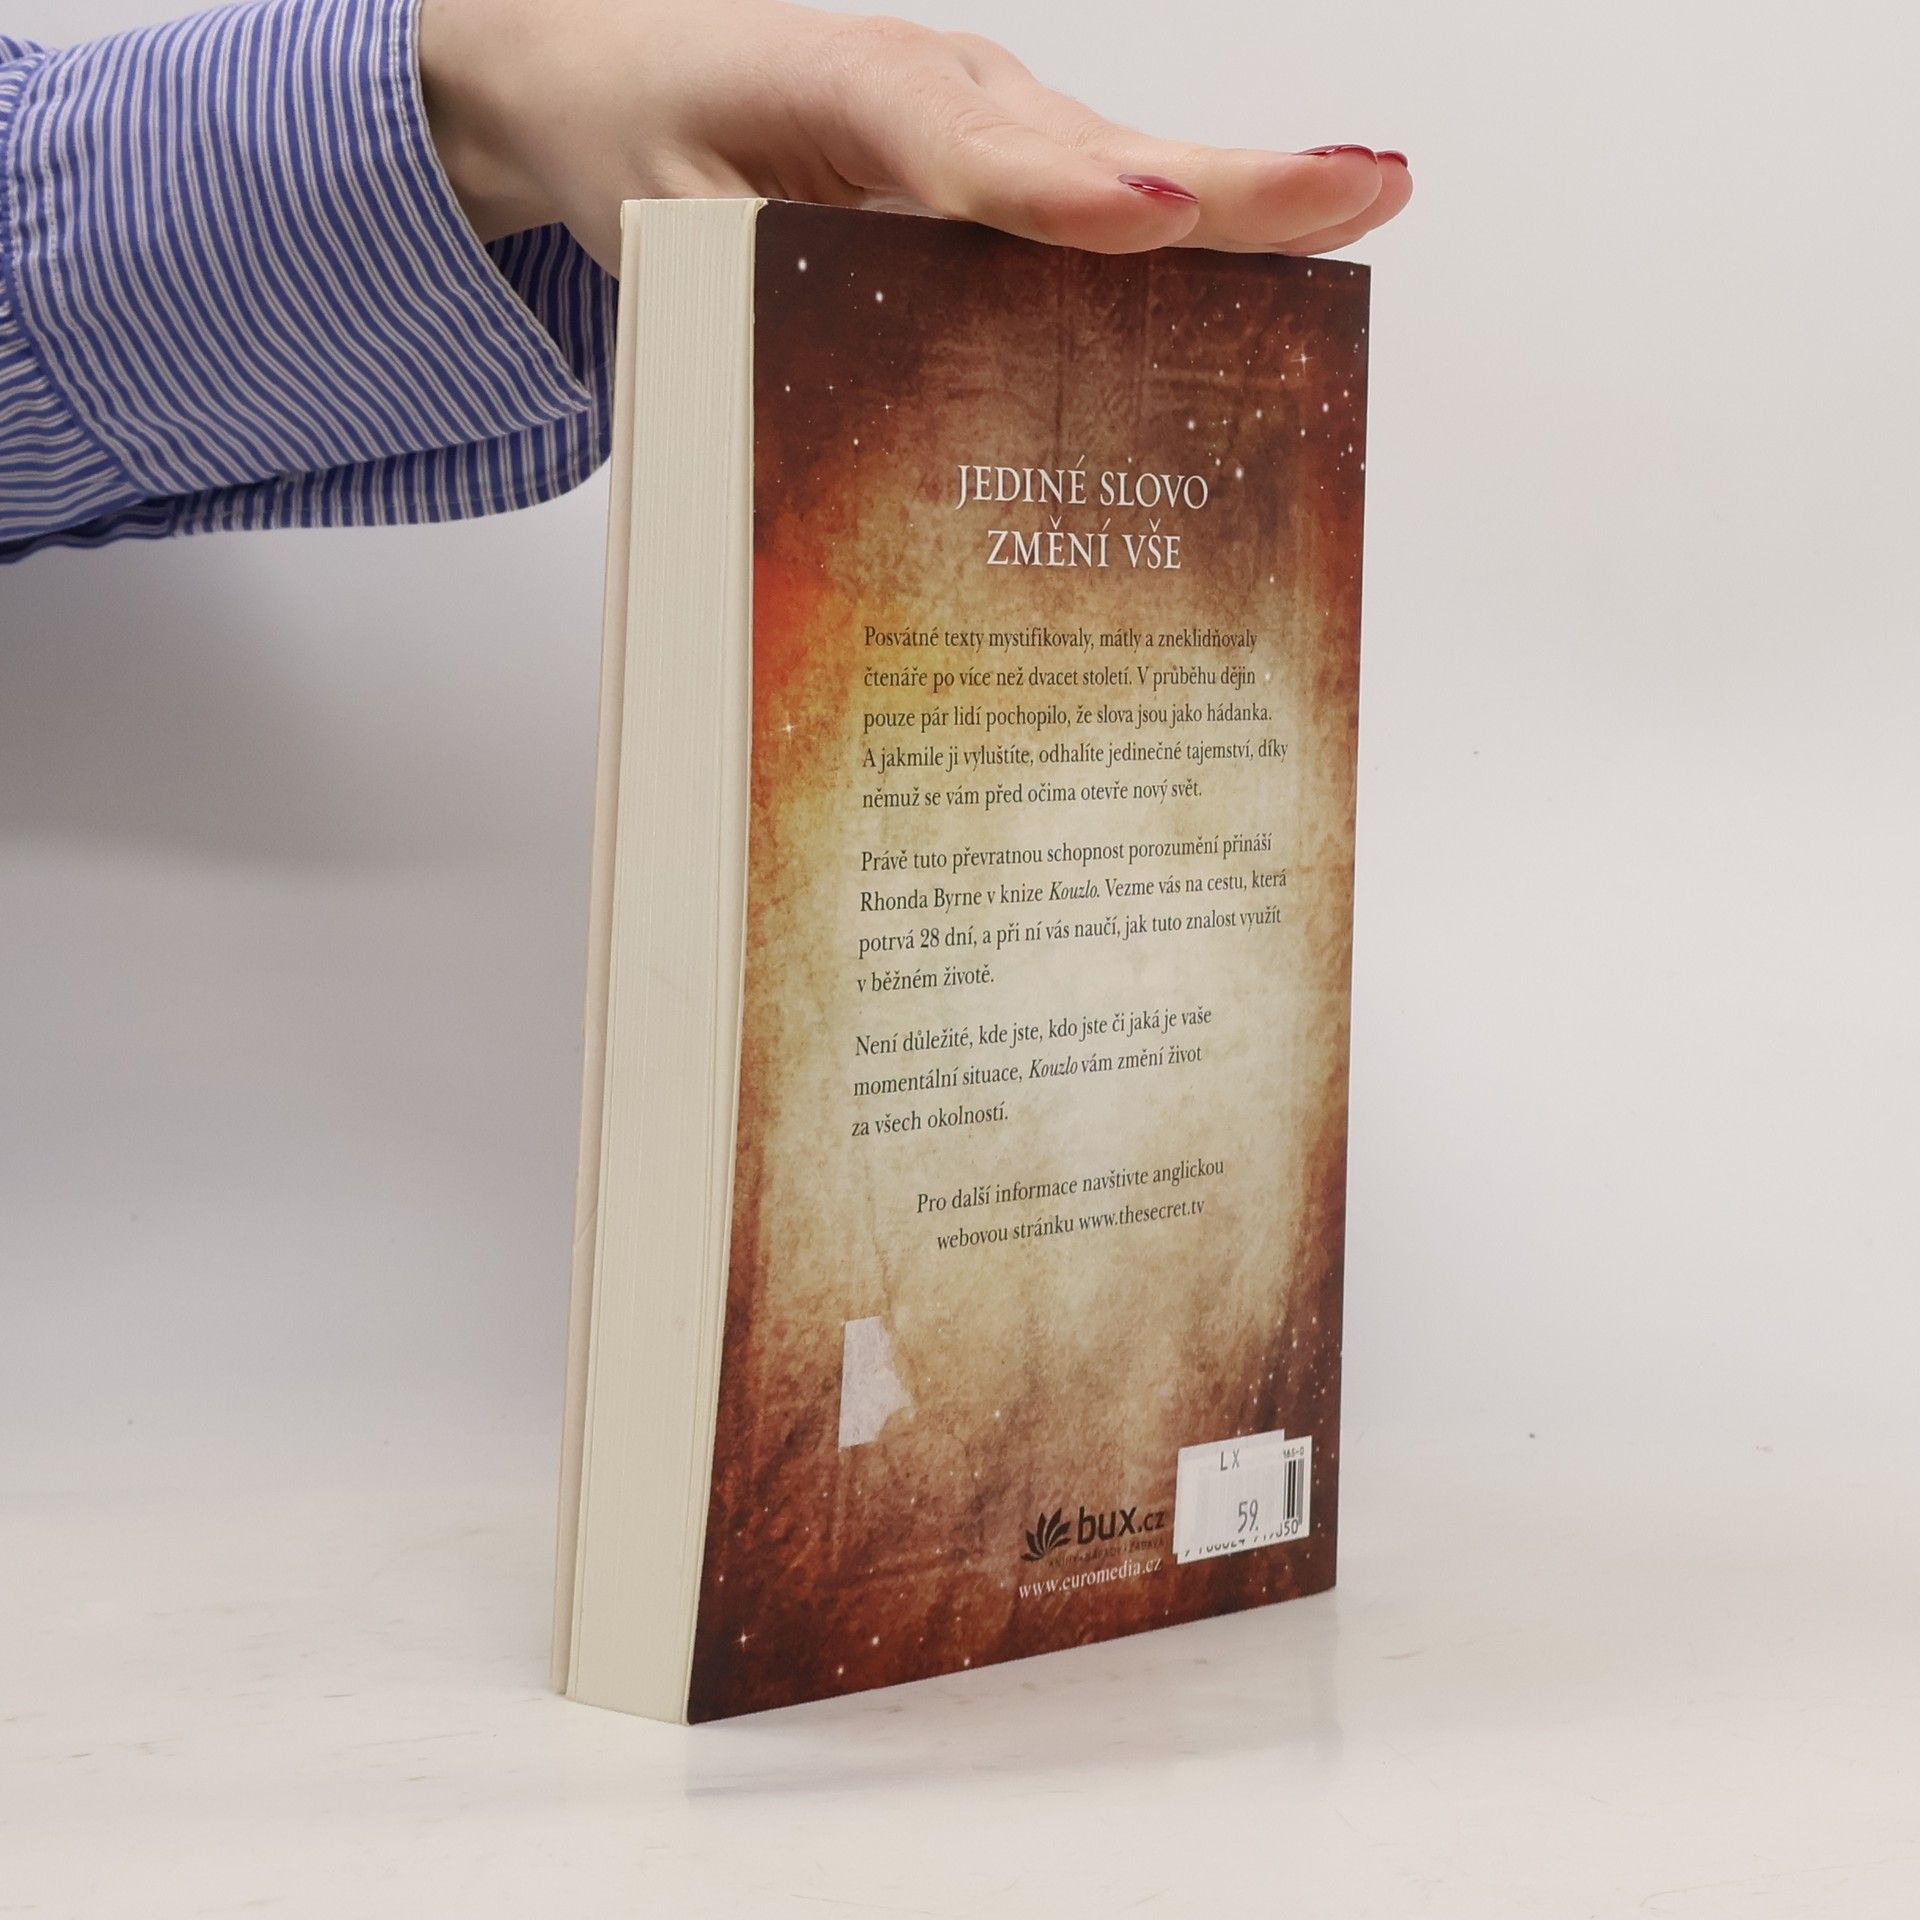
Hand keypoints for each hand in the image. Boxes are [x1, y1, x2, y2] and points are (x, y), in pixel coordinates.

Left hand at [419, 0, 1410, 270]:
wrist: (614, 71)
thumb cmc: (644, 134)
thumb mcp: (663, 216)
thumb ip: (740, 284)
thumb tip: (837, 394)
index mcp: (852, 90)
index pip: (969, 150)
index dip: (1064, 194)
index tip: (1155, 220)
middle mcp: (951, 95)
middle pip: (1107, 148)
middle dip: (1237, 178)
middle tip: (1363, 186)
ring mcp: (992, 125)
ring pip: (1130, 169)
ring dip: (1244, 201)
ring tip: (1363, 209)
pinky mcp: (1006, 165)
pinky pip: (1106, 205)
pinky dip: (1190, 240)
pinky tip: (1266, 278)